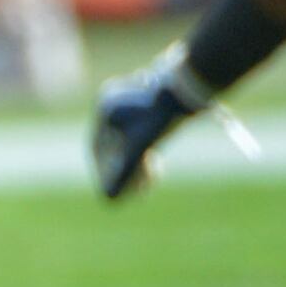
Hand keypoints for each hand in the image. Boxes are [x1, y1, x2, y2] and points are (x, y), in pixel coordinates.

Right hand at [88, 45, 210, 199]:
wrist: (189, 87)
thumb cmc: (162, 115)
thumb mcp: (141, 148)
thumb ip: (124, 173)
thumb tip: (108, 199)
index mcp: (105, 108)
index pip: (96, 149)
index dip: (104, 173)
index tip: (117, 191)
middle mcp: (112, 100)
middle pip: (112, 144)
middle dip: (124, 168)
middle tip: (139, 187)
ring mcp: (128, 98)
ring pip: (126, 138)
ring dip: (135, 159)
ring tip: (151, 174)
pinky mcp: (144, 100)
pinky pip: (136, 130)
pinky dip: (143, 147)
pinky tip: (155, 159)